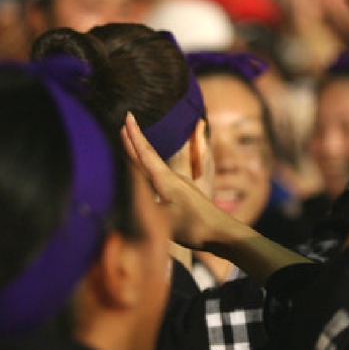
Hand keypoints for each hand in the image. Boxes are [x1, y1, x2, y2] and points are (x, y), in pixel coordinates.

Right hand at [121, 112, 219, 249]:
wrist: (223, 233)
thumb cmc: (196, 227)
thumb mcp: (167, 220)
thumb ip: (145, 209)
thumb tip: (127, 201)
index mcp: (166, 180)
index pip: (145, 154)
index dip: (134, 136)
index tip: (128, 116)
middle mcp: (172, 178)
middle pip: (148, 155)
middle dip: (134, 140)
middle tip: (125, 122)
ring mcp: (178, 186)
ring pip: (153, 166)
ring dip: (140, 153)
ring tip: (129, 142)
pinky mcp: (182, 194)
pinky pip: (159, 176)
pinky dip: (148, 168)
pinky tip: (147, 172)